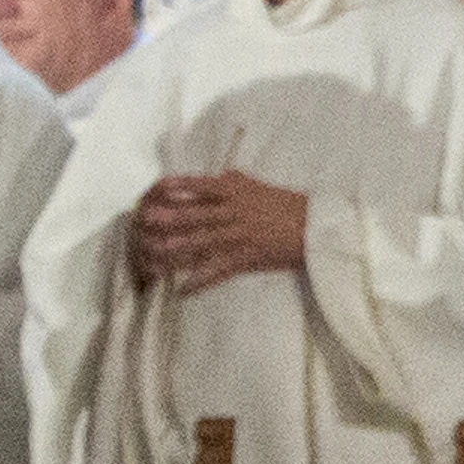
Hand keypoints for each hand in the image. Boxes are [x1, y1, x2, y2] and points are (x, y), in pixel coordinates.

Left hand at [124, 167, 311, 291]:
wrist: (316, 228)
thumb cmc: (286, 205)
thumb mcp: (258, 187)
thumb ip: (234, 181)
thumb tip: (216, 174)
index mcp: (238, 193)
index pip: (204, 186)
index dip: (181, 185)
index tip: (158, 186)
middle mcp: (237, 212)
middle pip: (199, 215)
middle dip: (172, 218)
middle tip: (147, 220)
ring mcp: (241, 236)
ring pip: (205, 242)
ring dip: (180, 249)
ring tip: (157, 253)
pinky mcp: (248, 258)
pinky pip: (221, 270)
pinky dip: (201, 280)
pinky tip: (183, 289)